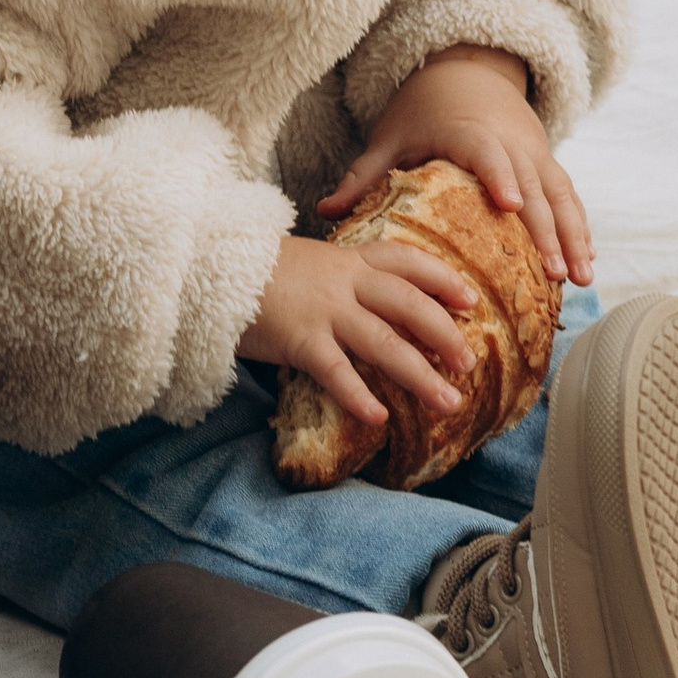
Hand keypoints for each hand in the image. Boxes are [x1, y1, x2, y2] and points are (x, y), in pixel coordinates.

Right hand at [239, 234, 478, 437]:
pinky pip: (336, 370)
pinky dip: (358, 395)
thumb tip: (365, 303)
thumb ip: (338, 279)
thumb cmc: (254, 271)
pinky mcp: (299, 339)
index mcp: (347, 260)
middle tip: (469, 363)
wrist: (207, 265)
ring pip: (385, 342)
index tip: (470, 299)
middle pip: (408, 304)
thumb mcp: (307, 263)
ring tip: (448, 403)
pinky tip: (378, 417)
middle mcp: (343, 282)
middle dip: (444, 334)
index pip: (406, 263)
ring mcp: (323, 310)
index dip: (442, 280)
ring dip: (420, 375)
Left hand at [317, 45, 593, 286]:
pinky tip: (587, 263)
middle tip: (556, 272)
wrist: (467, 71)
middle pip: (532, 186)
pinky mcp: (546, 163)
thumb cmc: (422, 109)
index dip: (499, 178)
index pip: (487, 155)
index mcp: (468, 133)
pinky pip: (568, 197)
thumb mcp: (389, 137)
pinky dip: (579, 228)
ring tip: (582, 278)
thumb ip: (361, 175)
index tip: (510, 205)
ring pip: (560, 195)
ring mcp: (533, 154)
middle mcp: (509, 143)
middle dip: (546, 230)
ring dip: (573, 236)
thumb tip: (322, 212)